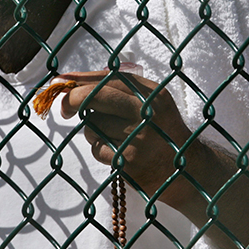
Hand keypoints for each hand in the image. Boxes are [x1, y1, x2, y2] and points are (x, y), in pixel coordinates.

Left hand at [58, 70, 191, 195]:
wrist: (187, 170)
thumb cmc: (160, 131)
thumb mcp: (152, 103)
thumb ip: (119, 88)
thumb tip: (68, 78)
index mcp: (152, 93)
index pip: (109, 78)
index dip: (80, 80)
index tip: (60, 83)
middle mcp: (147, 111)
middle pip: (96, 96)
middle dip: (72, 100)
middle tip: (65, 109)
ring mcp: (138, 137)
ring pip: (92, 126)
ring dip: (93, 132)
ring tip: (115, 137)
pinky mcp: (129, 161)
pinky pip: (97, 148)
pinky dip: (101, 150)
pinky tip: (118, 153)